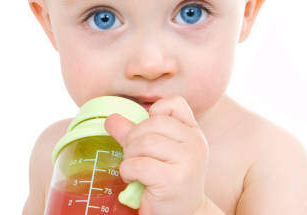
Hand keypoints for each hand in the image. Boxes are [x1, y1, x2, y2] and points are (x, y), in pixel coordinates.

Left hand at [104, 95, 209, 214]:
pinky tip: (132, 179)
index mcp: (193, 132)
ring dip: (130, 156)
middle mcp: (195, 143)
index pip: (174, 103)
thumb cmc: (168, 180)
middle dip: (134, 138)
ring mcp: (188, 161)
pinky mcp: (175, 180)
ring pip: (144, 142)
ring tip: (133, 168)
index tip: (149, 134)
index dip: (154, 113)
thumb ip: (135, 132)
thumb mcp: (155, 152)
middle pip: (152, 123)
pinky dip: (128, 171)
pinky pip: (138, 164)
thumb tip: (111, 118)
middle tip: (133, 156)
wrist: (182, 214)